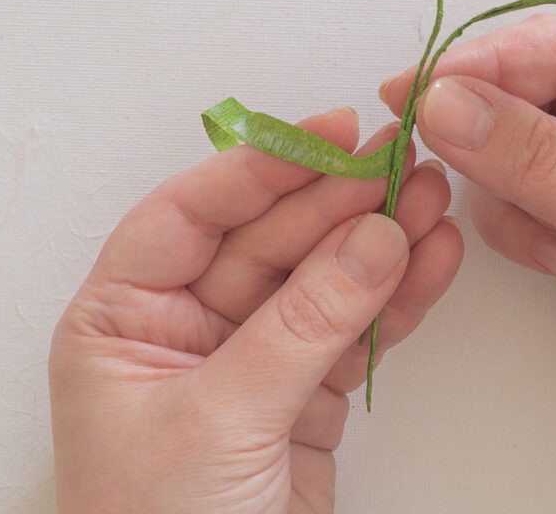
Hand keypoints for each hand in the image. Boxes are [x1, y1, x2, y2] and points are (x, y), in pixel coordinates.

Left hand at [49, 107, 461, 513]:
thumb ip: (300, 325)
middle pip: (268, 236)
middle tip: (400, 160)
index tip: (329, 135)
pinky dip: (397, 296)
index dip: (263, 166)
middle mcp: (182, 325)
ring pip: (319, 276)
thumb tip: (372, 238)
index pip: (193, 213)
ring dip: (378, 237)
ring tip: (431, 195)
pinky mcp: (302, 394)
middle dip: (337, 199)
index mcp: (122, 317)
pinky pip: (353, 328)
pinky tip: (432, 255)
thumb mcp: (219, 421)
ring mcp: (248, 355)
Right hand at [382, 17, 555, 512]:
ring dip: (509, 188)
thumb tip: (446, 103)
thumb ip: (542, 159)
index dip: (494, 60)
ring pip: (513, 143)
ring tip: (552, 238)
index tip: (426, 84)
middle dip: (491, 123)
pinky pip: (514, 198)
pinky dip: (517, 227)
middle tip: (433, 137)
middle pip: (535, 87)